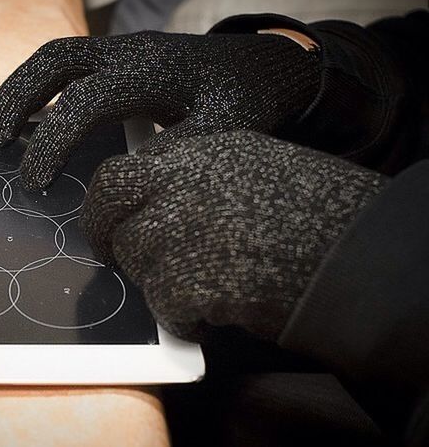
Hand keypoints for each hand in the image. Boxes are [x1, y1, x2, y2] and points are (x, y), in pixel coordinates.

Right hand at [0, 31, 319, 189]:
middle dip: (14, 101)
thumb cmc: (246, 101)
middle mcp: (127, 52)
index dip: (51, 144)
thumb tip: (122, 179)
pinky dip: (41, 88)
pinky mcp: (122, 57)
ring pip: (54, 57)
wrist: (266, 65)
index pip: (81, 104)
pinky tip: (33, 118)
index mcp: (148, 72)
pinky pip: (70, 65)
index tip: (34, 182)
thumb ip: (171, 154)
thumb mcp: (221, 134)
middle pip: (52, 62)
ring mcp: (122, 50)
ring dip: (19, 90)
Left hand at [80, 131, 386, 341]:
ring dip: (160, 280)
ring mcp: (181, 228)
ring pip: (135, 260)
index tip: (115, 219)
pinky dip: (186, 316)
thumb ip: (203, 180)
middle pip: (109, 201)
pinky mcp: (187, 280)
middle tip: (111, 254)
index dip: (116, 201)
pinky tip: (225, 310)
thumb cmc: (326, 218)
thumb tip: (158, 204)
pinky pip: (163, 306)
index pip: (128, 169)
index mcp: (206, 150)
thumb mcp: (262, 169)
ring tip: (209, 286)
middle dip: (102, 230)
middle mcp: (184, 180)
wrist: (365, 260)